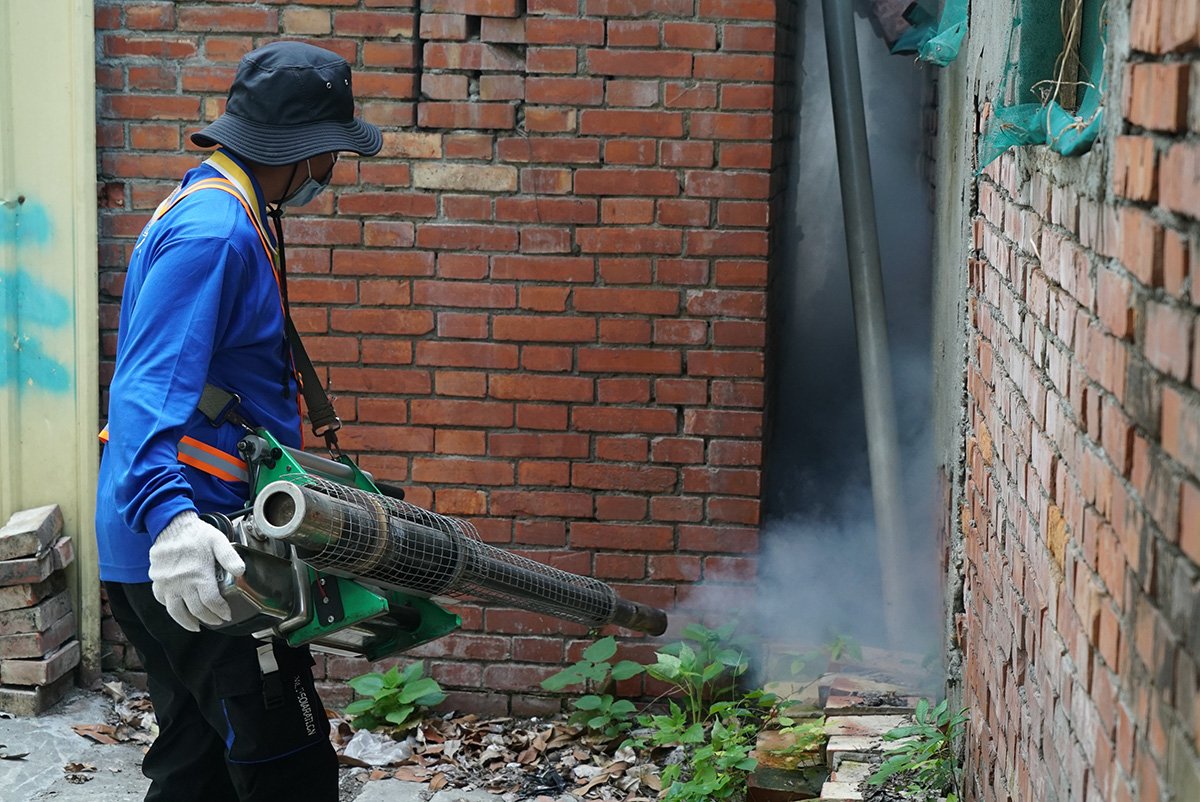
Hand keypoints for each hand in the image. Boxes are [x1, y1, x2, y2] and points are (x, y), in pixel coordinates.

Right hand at [149, 511, 244, 631]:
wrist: (171, 525)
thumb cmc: (197, 533)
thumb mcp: (218, 541)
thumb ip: (230, 557)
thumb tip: (241, 572)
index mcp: (198, 574)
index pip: (211, 602)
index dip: (220, 611)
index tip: (226, 614)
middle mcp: (181, 582)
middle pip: (196, 610)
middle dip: (209, 618)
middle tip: (217, 621)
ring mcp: (167, 583)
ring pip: (175, 611)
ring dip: (187, 622)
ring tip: (197, 626)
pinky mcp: (157, 581)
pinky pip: (162, 600)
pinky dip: (171, 608)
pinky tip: (179, 609)